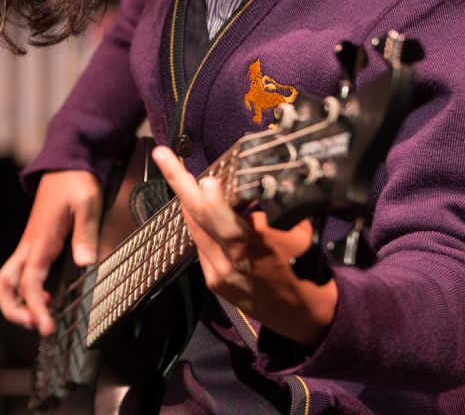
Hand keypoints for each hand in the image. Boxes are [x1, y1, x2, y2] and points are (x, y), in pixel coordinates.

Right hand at [0, 170, 101, 334]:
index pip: (30, 282)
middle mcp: (30, 245)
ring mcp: (29, 244)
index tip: (46, 327)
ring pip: (8, 280)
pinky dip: (26, 291)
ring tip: (41, 316)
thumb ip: (86, 234)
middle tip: (38, 326)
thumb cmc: (75, 181)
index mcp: (41, 240)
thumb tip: (85, 264)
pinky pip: (21, 272)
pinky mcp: (34, 243)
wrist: (65, 162)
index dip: (35, 308)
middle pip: (4, 285)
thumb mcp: (87, 204)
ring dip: (17, 302)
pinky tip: (47, 297)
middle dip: (14, 310)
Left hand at [150, 145, 337, 346]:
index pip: (232, 223)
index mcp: (259, 247)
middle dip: (178, 182)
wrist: (296, 311)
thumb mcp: (299, 233)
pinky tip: (202, 211)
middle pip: (200, 216)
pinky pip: (200, 243)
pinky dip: (201, 224)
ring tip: (176, 171)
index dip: (215, 203)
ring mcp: (218, 271)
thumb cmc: (303, 266)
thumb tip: (255, 185)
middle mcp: (233, 259)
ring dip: (188, 199)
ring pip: (195, 227)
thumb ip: (274, 211)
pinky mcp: (212, 280)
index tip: (208, 181)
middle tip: (162, 154)